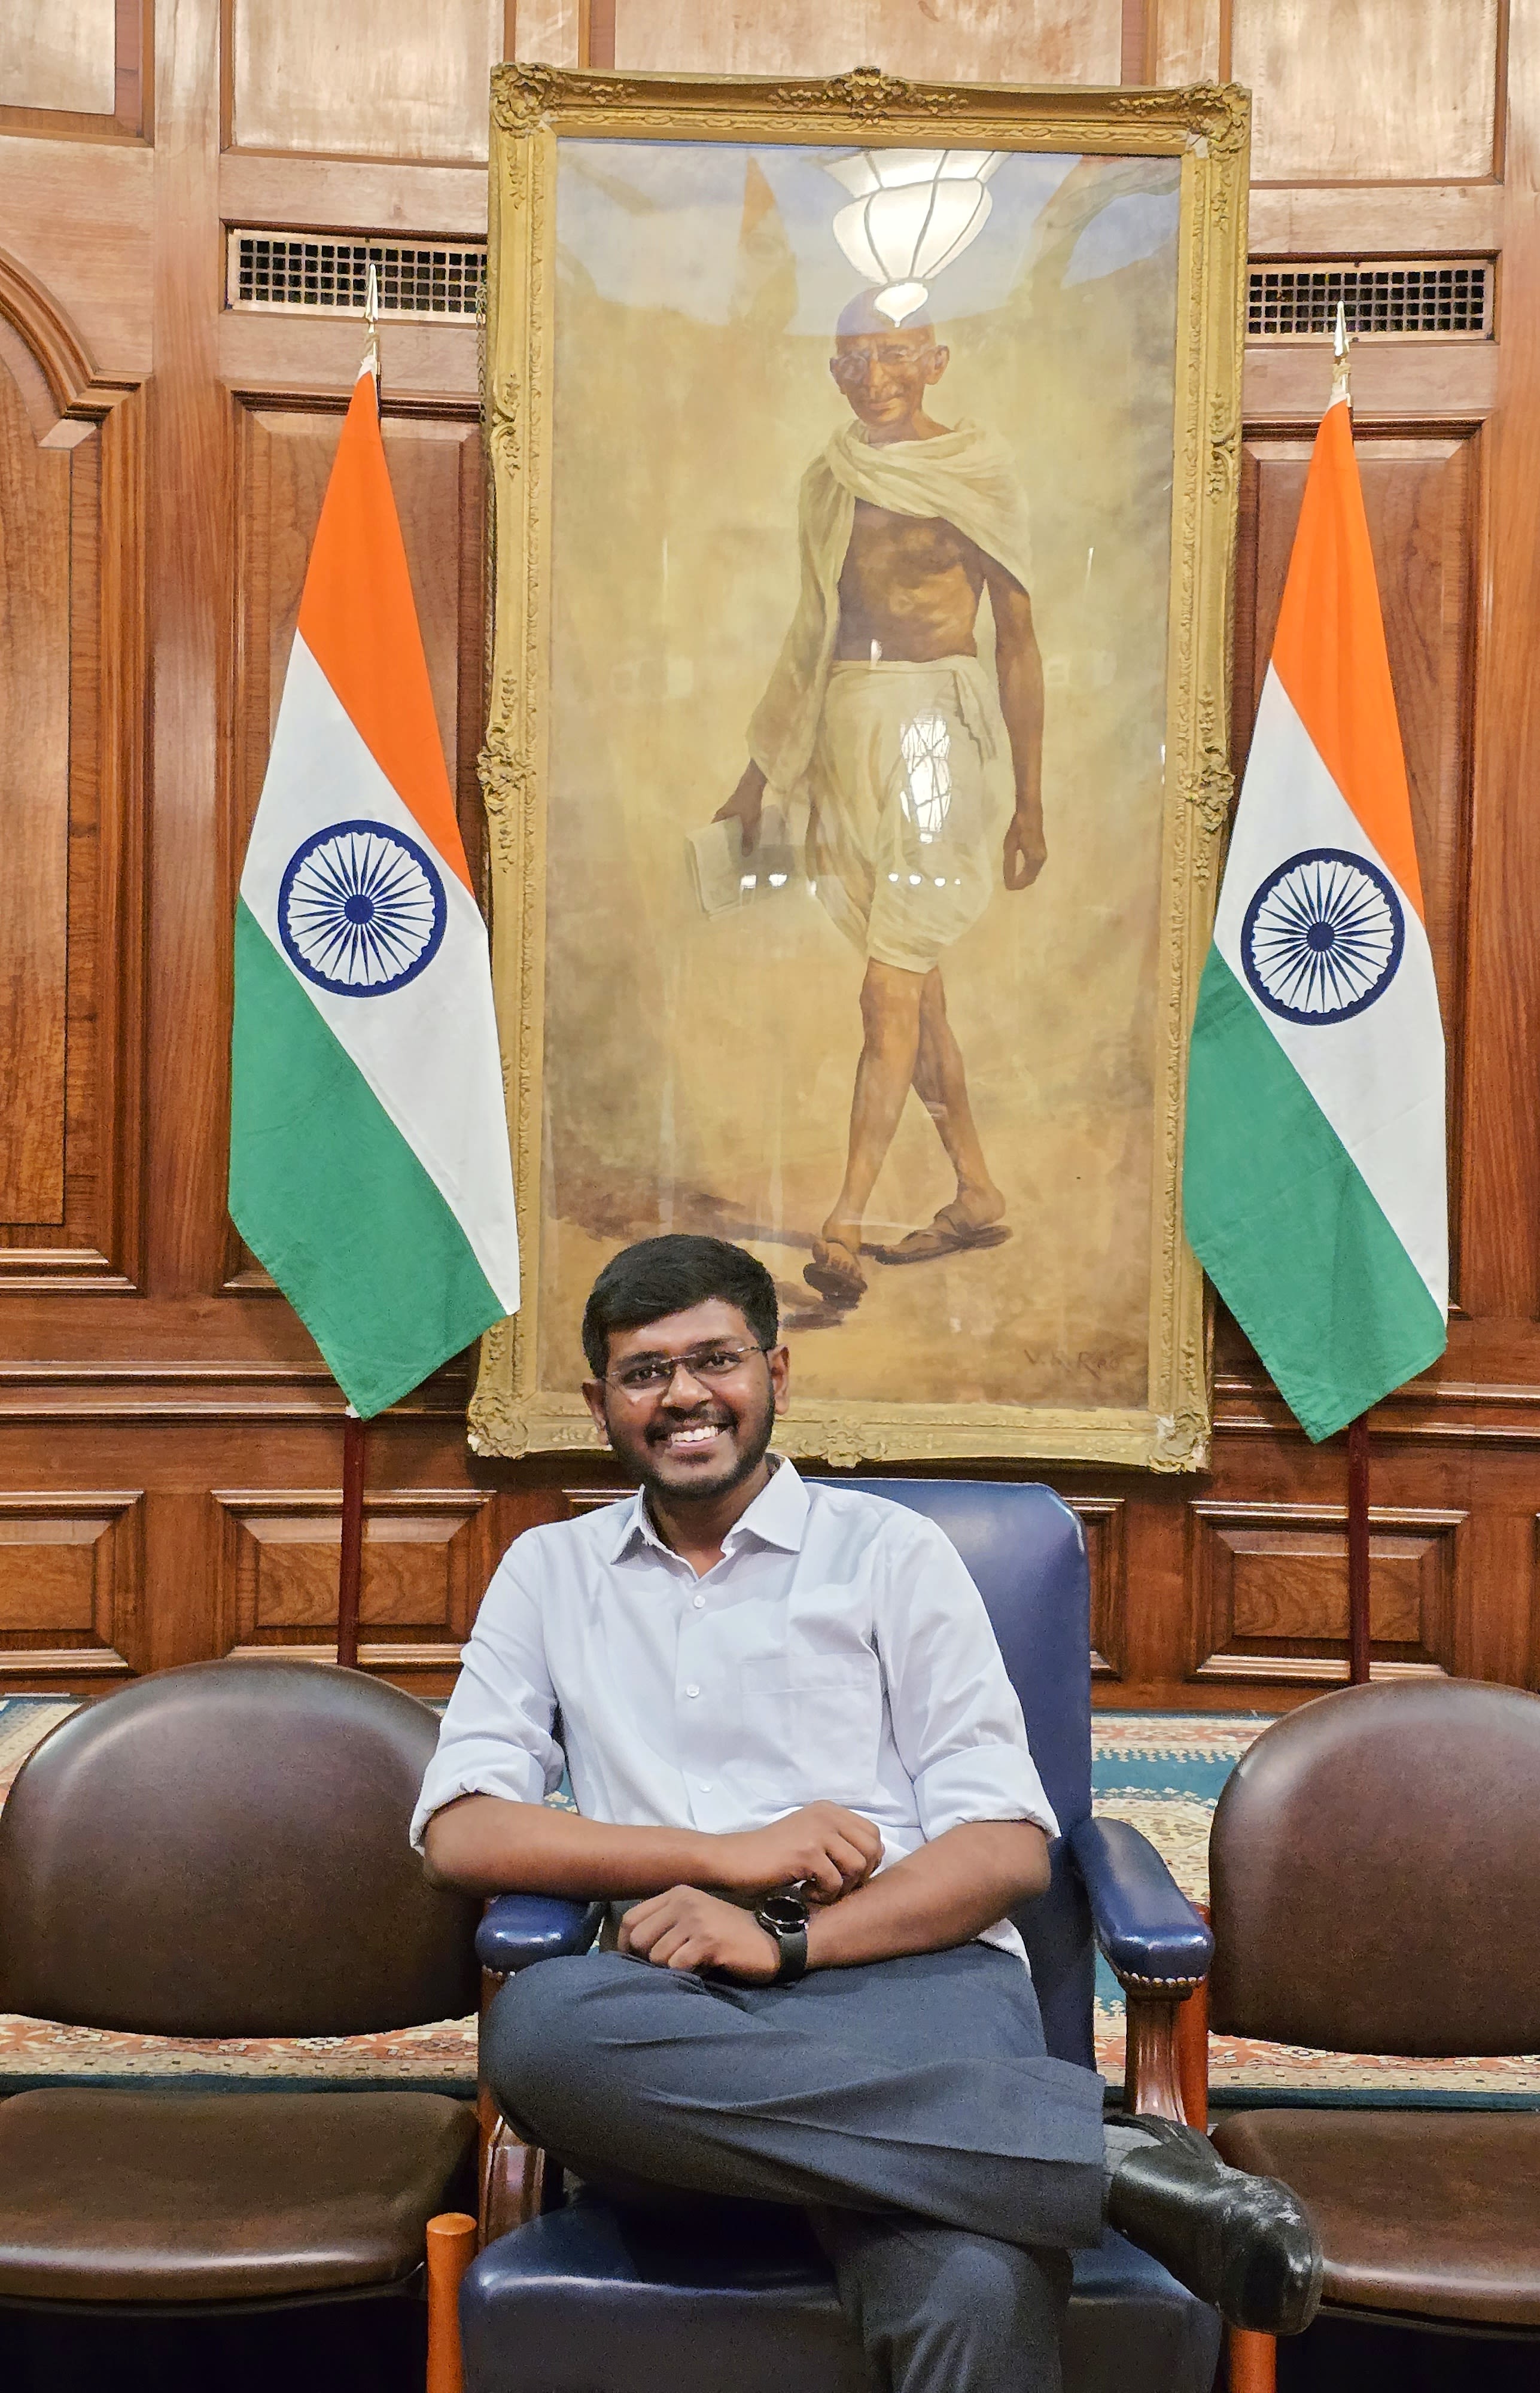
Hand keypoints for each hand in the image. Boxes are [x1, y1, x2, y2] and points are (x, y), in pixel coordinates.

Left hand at [619, 1886, 780, 1980]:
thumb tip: (628, 1950)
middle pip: (638, 1940)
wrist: (772, 1941)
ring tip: (691, 1966)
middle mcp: (684, 1901)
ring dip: (669, 1970)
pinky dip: (685, 1975)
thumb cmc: (728, 1936)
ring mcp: (696, 1919)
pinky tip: (703, 1969)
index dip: (624, 1945)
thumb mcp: (693, 1919)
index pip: (630, 1920)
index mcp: (676, 1893)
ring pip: (656, 1956)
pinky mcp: (708, 1940)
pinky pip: (677, 1966)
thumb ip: (664, 1926)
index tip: (633, 1962)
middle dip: (647, 1961)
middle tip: (668, 1968)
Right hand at [712, 1803, 882, 1902]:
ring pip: (858, 1866)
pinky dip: (823, 1895)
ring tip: (818, 1889)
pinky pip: (836, 1881)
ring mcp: (817, 1831)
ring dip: (842, 1887)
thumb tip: (877, 1856)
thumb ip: (840, 1841)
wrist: (733, 1860)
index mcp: (830, 1810)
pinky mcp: (807, 1852)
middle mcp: (827, 1815)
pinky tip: (804, 1891)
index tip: (845, 1876)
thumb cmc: (771, 1856)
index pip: (873, 1834)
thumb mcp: (810, 1839)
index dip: (867, 1861)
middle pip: (872, 1848)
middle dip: (859, 1876)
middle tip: (834, 1886)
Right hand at [713, 761, 766, 852]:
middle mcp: (723, 813)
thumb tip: (744, 854)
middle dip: (726, 840)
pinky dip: (741, 828)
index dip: (715, 842)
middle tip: (731, 853)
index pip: (713, 832)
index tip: (718, 853)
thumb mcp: (748, 822)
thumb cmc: (747, 802)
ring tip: (739, 847)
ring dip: (734, 834)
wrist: (754, 782)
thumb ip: (746, 838)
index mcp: (720, 816)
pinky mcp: (740, 807)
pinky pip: (738, 821)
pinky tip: (747, 834)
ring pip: (731, 825)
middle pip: (723, 830)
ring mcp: (732, 809)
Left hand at [1003, 808, 1045, 889]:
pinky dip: (1027, 871)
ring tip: (1012, 880)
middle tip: (1009, 885)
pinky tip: (1019, 870)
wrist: (1030, 812)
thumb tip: (1009, 882)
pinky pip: (1035, 867)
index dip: (1016, 885)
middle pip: (1031, 878)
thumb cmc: (1018, 828)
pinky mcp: (1041, 851)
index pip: (1026, 879)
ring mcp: (1043, 855)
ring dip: (1024, 878)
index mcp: (1034, 860)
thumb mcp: (1010, 847)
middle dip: (1021, 883)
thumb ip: (1009, 865)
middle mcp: (1041, 860)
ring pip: (1034, 873)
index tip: (1007, 888)